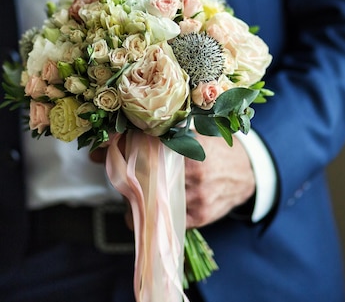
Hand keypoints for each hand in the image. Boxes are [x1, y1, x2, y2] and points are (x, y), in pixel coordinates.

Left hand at [88, 132, 255, 228]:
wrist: (246, 173)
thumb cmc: (215, 148)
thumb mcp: (196, 130)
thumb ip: (167, 127)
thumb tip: (125, 123)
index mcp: (189, 148)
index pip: (145, 149)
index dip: (118, 150)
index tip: (97, 152)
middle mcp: (192, 174)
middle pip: (144, 177)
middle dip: (124, 175)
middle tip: (113, 170)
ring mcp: (195, 197)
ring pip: (151, 202)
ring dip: (136, 197)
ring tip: (135, 188)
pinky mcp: (199, 217)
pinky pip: (163, 220)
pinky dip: (149, 215)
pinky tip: (148, 206)